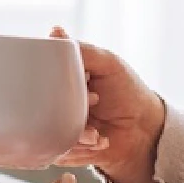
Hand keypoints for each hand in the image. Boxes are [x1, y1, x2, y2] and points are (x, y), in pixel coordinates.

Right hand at [47, 27, 165, 182]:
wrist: (143, 130)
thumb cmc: (127, 92)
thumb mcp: (108, 64)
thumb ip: (82, 51)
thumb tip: (56, 31)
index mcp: (60, 80)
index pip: (40, 76)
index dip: (58, 81)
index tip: (86, 82)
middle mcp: (54, 103)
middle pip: (40, 106)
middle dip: (70, 108)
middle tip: (95, 101)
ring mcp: (56, 127)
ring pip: (48, 131)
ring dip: (78, 132)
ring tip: (97, 131)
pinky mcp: (61, 149)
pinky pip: (57, 151)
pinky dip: (82, 147)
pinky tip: (100, 140)